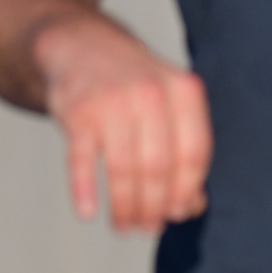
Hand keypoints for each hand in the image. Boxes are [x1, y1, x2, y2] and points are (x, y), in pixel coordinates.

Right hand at [35, 10, 211, 229]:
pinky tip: (89, 213)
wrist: (79, 45)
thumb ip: (184, 151)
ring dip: (125, 207)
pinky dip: (85, 191)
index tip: (177, 214)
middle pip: (159, 167)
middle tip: (147, 227)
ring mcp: (112, 101)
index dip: (186, 191)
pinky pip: (82, 161)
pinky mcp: (77, 112)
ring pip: (124, 169)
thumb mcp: (168, 105)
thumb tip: (192, 207)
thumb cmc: (132, 87)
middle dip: (155, 207)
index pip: (194, 153)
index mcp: (183, 90)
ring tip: (124, 226)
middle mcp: (150, 92)